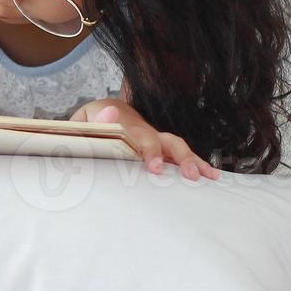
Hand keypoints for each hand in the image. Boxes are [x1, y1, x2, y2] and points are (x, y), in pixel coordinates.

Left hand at [70, 99, 219, 179]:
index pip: (133, 133)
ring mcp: (152, 138)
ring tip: (202, 176)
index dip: (147, 150)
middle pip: (158, 139)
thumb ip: (90, 124)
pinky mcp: (160, 149)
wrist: (98, 115)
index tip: (155, 166)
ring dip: (189, 160)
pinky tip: (211, 176)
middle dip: (172, 157)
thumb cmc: (86, 126)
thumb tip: (110, 114)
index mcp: (115, 119)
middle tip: (184, 174)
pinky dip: (195, 164)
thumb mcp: (79, 123)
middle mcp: (139, 127)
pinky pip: (178, 155)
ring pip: (173, 145)